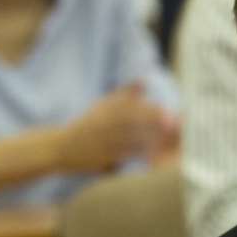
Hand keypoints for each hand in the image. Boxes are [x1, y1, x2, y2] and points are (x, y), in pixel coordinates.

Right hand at [59, 83, 174, 173]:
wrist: (59, 146)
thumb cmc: (85, 125)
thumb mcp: (102, 105)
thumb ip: (124, 93)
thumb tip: (144, 80)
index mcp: (107, 108)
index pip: (133, 107)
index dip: (152, 110)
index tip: (171, 112)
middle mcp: (105, 122)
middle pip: (134, 121)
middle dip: (155, 123)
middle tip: (176, 125)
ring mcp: (104, 139)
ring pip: (131, 138)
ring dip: (151, 139)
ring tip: (170, 140)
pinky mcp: (102, 156)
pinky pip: (124, 154)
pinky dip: (139, 154)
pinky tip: (153, 155)